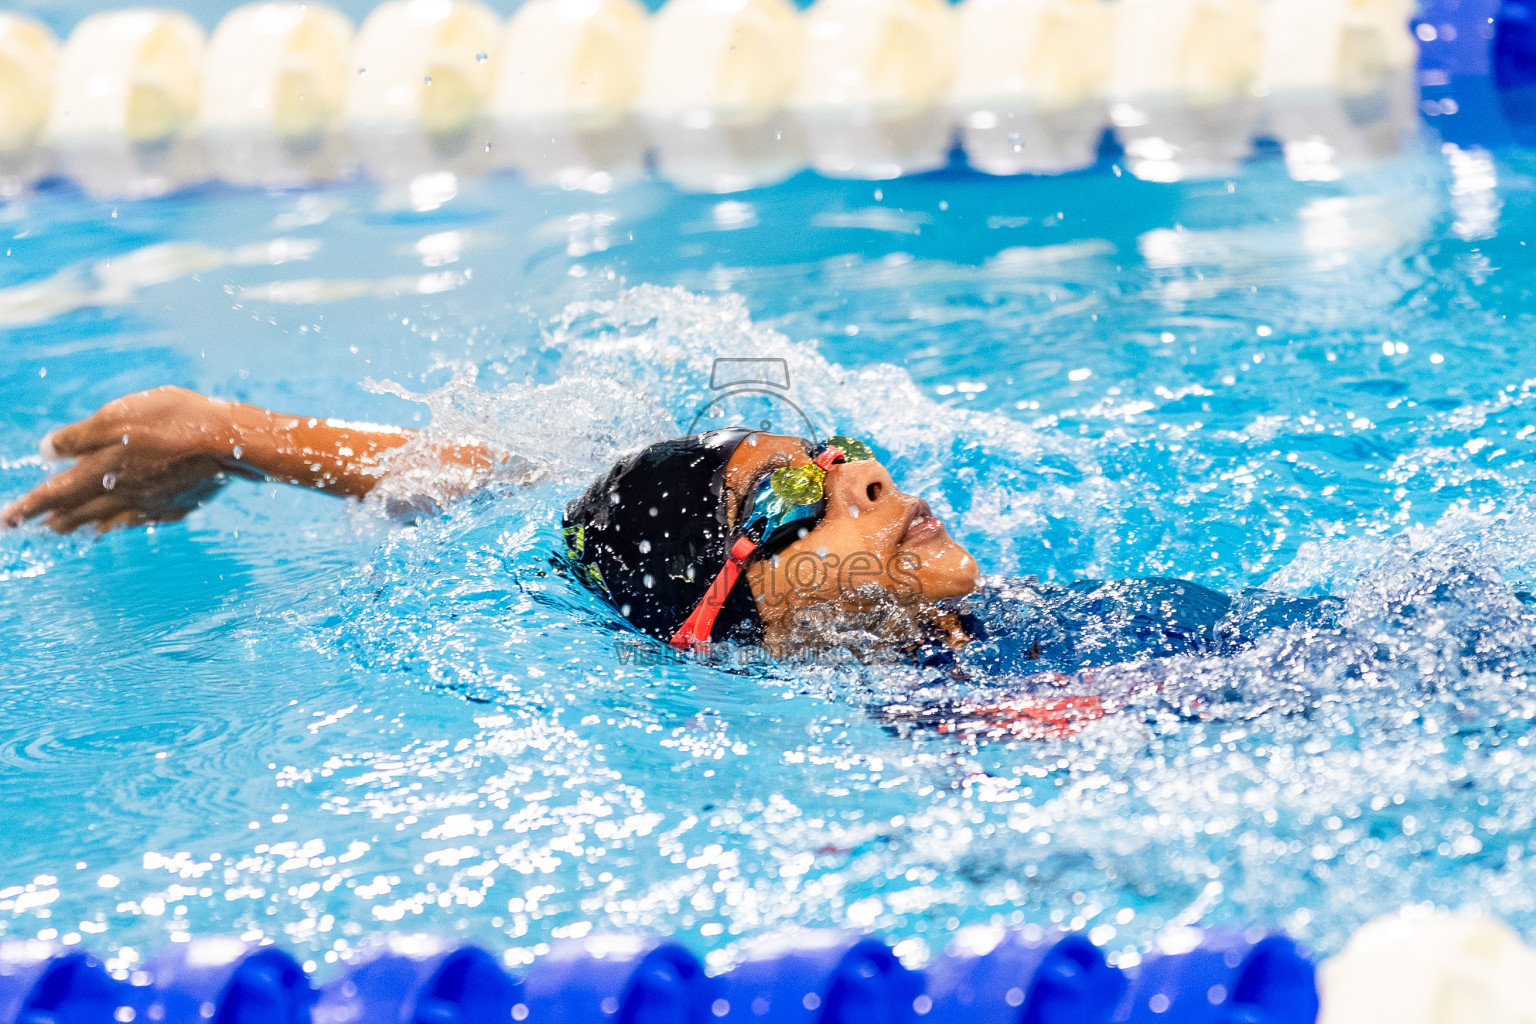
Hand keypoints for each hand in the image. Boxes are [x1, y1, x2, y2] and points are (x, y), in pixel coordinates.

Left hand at [2, 386, 246, 533]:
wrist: (229, 443)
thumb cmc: (173, 421)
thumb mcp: (118, 416)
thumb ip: (79, 436)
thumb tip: (45, 451)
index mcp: (101, 471)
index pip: (53, 493)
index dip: (27, 506)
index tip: (5, 520)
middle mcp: (121, 494)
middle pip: (79, 511)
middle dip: (53, 519)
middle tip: (33, 529)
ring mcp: (150, 503)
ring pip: (108, 518)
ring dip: (84, 524)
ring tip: (69, 531)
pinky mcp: (175, 505)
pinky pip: (140, 518)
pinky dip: (123, 523)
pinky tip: (123, 523)